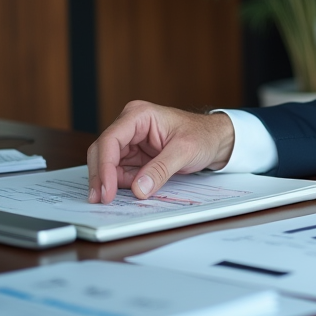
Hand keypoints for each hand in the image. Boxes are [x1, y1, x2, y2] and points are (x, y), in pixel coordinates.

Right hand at [86, 100, 235, 203]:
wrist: (215, 139)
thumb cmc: (203, 135)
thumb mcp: (185, 151)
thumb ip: (161, 169)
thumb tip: (138, 188)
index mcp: (139, 115)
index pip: (111, 140)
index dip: (104, 166)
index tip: (106, 189)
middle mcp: (130, 126)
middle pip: (102, 152)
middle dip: (100, 177)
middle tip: (100, 200)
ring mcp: (130, 141)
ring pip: (107, 164)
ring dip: (109, 182)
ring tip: (112, 200)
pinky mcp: (134, 156)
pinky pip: (118, 172)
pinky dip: (119, 184)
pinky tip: (124, 194)